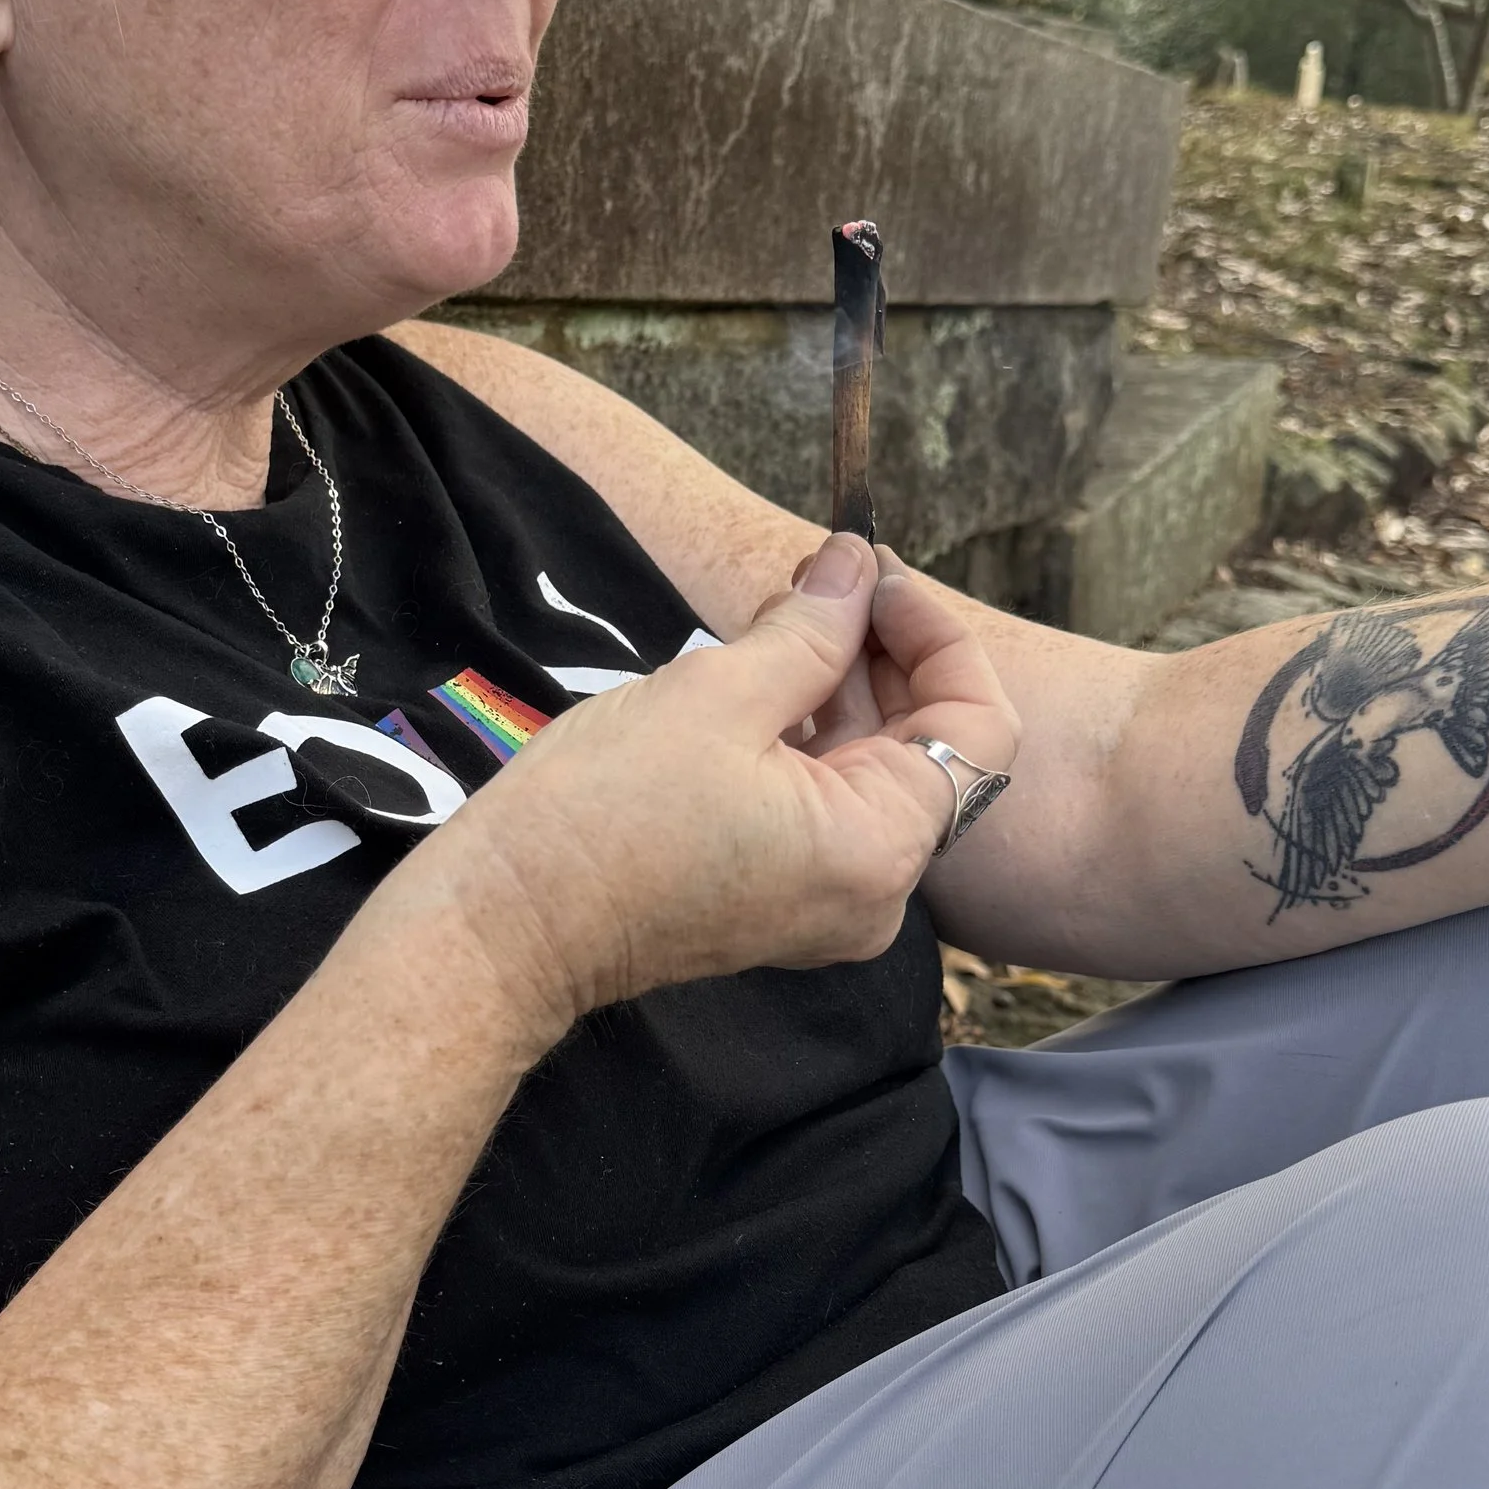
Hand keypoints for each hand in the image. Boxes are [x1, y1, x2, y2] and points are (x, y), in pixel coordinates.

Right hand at [403, 531, 1017, 1039]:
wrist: (509, 922)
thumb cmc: (604, 818)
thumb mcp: (718, 696)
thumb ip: (810, 628)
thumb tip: (856, 566)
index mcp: (880, 848)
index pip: (979, 727)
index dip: (937, 635)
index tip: (873, 574)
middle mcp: (874, 891)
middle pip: (926, 746)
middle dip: (881, 650)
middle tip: (823, 572)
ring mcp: (827, 901)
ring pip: (870, 769)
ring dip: (840, 683)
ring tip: (786, 607)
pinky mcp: (780, 898)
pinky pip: (823, 801)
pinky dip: (807, 733)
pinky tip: (762, 670)